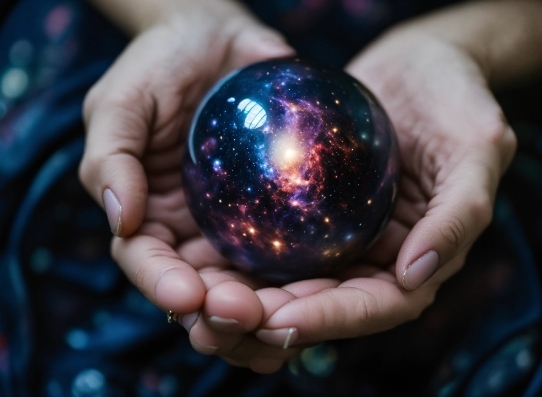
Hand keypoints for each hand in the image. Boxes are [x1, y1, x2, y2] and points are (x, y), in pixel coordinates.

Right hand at [79, 0, 293, 331]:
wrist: (216, 36)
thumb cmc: (162, 63)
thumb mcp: (122, 101)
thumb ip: (111, 158)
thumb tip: (118, 221)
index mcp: (146, 213)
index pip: (146, 262)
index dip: (160, 285)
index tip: (185, 296)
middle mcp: (189, 228)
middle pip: (198, 286)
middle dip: (215, 311)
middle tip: (242, 315)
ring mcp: (234, 224)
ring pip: (245, 283)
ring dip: (259, 311)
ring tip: (278, 322)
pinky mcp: (276, 212)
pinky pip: (289, 252)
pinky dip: (300, 280)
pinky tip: (320, 292)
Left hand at [186, 5, 524, 371]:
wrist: (419, 66)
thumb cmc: (457, 99)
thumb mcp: (477, 147)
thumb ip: (458, 216)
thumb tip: (414, 276)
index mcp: (419, 259)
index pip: (376, 306)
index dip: (329, 320)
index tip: (279, 321)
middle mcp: (376, 258)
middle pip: (323, 305)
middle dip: (274, 319)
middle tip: (223, 316)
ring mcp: (341, 236)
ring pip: (292, 281)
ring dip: (249, 297)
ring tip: (204, 298)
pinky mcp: (311, 211)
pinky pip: (275, 238)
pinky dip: (243, 253)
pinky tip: (206, 254)